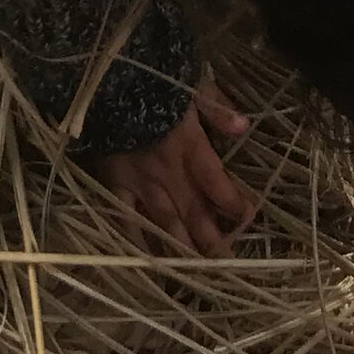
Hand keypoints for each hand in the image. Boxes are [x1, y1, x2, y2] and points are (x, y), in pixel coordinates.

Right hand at [90, 85, 253, 256]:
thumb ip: (216, 108)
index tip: (248, 217)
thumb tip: (244, 127)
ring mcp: (140, 183)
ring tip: (195, 273)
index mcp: (189, 146)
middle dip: (212, 239)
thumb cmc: (152, 81)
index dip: (233, 203)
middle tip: (226, 264)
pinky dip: (136, 241)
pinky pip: (126, 219)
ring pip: (165, 222)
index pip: (216, 182)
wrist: (106, 82)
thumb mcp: (190, 85)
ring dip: (182, 248)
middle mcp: (168, 172)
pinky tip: (146, 261)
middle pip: (194, 212)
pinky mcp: (115, 185)